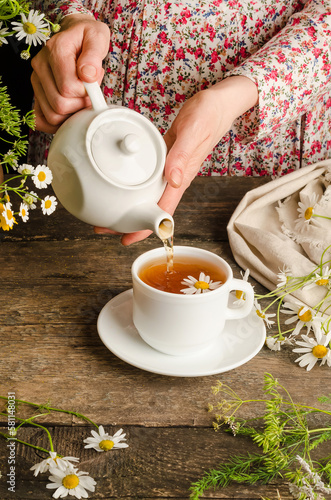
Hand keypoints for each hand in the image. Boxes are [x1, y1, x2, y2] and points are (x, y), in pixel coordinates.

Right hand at [31, 14, 109, 132]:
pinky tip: (69, 113)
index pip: (68, 88)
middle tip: (88, 95)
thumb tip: (87, 74)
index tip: (92, 86)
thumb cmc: (88, 37)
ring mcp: (36, 81)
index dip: (85, 94)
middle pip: (59, 105)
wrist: (75, 35)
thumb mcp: (97, 37)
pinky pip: (42, 120)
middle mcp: (40, 65)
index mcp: (55, 50)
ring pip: (51, 116)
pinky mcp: (36, 93)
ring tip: (79, 99)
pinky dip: (58, 122)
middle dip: (79, 106)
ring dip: (71, 114)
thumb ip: (94, 54)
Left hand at [95, 76, 258, 244]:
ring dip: (129, 206)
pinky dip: (133, 187)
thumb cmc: (208, 115)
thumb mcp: (192, 132)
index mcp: (181, 177)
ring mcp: (169, 170)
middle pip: (151, 208)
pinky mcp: (165, 159)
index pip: (162, 210)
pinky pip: (148, 180)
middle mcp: (175, 178)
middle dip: (129, 222)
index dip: (144, 228)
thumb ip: (182, 156)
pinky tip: (122, 186)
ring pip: (148, 195)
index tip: (127, 239)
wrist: (216, 104)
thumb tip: (174, 180)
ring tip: (108, 213)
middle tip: (104, 229)